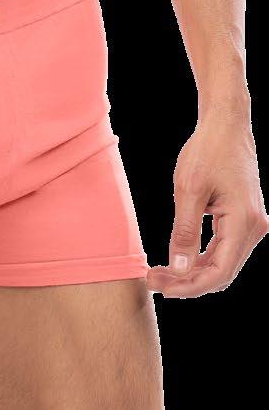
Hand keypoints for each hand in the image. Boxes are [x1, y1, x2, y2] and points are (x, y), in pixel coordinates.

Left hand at [146, 109, 268, 297]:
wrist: (226, 122)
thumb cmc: (207, 149)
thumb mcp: (189, 189)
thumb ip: (184, 231)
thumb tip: (178, 269)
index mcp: (244, 222)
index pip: (219, 272)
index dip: (190, 286)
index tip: (161, 287)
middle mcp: (254, 228)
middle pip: (222, 271)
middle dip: (188, 281)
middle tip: (154, 280)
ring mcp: (252, 223)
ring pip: (223, 262)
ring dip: (194, 270)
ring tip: (161, 271)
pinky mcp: (244, 217)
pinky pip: (224, 247)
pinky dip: (202, 256)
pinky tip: (179, 257)